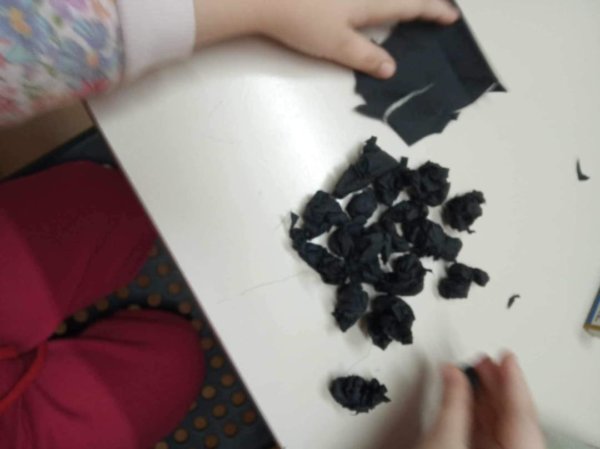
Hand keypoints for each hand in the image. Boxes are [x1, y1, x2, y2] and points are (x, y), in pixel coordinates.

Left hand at [194, 0, 458, 78]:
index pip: (411, 5)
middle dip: (419, 3)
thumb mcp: (337, 45)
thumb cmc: (301, 19)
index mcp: (370, 2)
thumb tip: (390, 68)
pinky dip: (376, 4)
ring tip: (405, 12)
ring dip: (398, 3)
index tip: (451, 17)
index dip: (433, 11)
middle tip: (433, 10)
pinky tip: (368, 14)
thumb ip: (365, 56)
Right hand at [414, 353, 546, 448]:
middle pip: (512, 415)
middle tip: (486, 358)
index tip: (507, 355)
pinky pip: (488, 430)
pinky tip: (468, 393)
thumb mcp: (444, 438)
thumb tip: (451, 370)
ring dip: (486, 393)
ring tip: (476, 369)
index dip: (514, 379)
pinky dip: (478, 409)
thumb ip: (452, 402)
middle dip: (498, 382)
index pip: (519, 412)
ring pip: (499, 421)